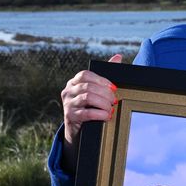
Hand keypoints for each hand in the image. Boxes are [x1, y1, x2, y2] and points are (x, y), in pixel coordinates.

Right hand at [60, 54, 122, 172]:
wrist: (78, 128)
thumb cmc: (88, 107)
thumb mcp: (95, 91)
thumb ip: (105, 75)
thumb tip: (118, 57)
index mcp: (74, 82)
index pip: (85, 75)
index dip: (100, 80)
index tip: (113, 87)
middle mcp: (68, 91)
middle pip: (88, 86)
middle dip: (105, 93)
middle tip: (115, 100)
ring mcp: (67, 104)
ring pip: (87, 98)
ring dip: (103, 103)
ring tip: (111, 108)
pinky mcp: (70, 116)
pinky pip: (86, 113)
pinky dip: (100, 114)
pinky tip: (106, 116)